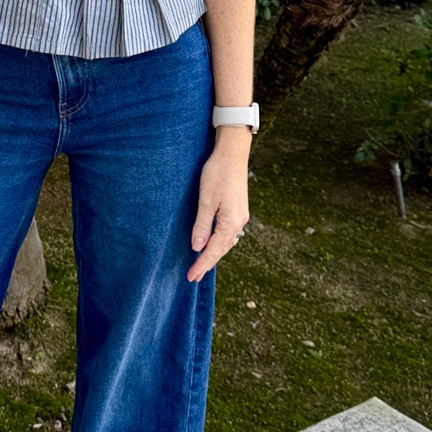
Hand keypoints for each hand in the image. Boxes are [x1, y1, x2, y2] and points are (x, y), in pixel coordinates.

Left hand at [188, 131, 250, 281]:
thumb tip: (197, 248)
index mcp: (230, 222)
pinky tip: (215, 244)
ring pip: (226, 242)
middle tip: (194, 277)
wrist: (232, 154)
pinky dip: (220, 242)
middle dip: (207, 263)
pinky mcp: (238, 210)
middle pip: (221, 249)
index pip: (213, 250)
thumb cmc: (217, 174)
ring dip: (214, 254)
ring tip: (202, 265)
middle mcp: (239, 222)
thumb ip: (202, 225)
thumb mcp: (206, 200)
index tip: (190, 277)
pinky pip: (229, 233)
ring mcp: (240, 216)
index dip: (201, 264)